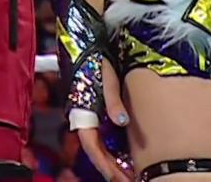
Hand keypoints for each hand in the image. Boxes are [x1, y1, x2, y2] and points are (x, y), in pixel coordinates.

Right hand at [75, 57, 133, 181]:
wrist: (90, 43)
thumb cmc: (97, 58)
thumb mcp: (107, 77)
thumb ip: (113, 100)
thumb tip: (121, 122)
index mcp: (82, 110)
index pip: (90, 144)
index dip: (103, 163)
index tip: (117, 177)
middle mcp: (83, 117)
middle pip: (95, 150)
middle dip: (110, 169)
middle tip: (128, 181)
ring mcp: (89, 116)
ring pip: (98, 146)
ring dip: (111, 162)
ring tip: (128, 175)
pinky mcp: (96, 113)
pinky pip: (102, 138)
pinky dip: (112, 151)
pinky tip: (124, 158)